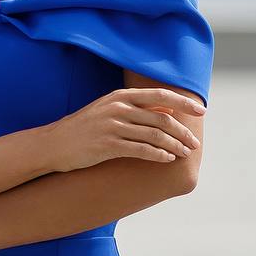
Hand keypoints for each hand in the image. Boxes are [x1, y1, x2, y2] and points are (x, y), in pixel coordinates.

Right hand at [47, 87, 204, 172]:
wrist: (54, 143)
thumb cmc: (84, 128)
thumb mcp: (108, 109)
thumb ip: (135, 108)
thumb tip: (166, 110)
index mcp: (121, 96)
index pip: (161, 96)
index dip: (184, 103)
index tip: (201, 111)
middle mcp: (118, 108)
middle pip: (162, 118)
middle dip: (183, 132)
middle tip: (194, 144)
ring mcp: (112, 126)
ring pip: (155, 135)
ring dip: (175, 145)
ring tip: (185, 153)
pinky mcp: (107, 145)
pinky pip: (141, 150)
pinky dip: (158, 155)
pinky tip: (167, 159)